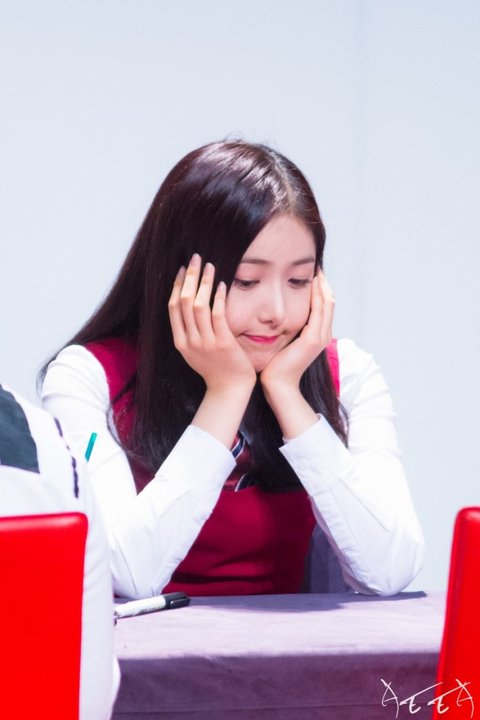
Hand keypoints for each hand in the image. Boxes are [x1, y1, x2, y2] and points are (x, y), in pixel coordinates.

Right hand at [168, 254, 256, 391]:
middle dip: (190, 277)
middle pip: (183, 301)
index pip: (173, 307)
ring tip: (210, 266)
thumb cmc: (216, 369)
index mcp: (180, 342)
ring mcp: (205, 342)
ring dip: (203, 283)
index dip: (177, 285)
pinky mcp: (222, 343)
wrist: (229, 389)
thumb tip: (190, 307)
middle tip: (196, 259)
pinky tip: (221, 285)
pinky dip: (217, 297)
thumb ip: (191, 332)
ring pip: (198, 306)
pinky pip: (217, 315)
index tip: (183, 269)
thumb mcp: (195, 352)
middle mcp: (189, 340)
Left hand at [259, 269, 334, 391]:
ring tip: (316, 270)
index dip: (321, 289)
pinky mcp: (313, 339)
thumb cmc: (277, 364)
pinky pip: (319, 311)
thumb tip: (281, 314)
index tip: (313, 274)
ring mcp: (321, 337)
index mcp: (319, 335)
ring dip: (322, 286)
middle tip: (316, 266)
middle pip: (329, 302)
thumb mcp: (286, 341)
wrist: (278, 384)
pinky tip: (312, 283)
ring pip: (327, 303)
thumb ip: (289, 328)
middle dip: (324, 283)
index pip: (324, 306)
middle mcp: (324, 335)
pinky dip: (317, 295)